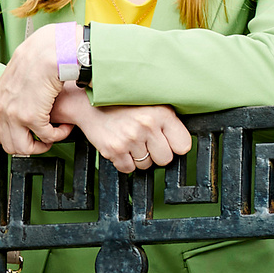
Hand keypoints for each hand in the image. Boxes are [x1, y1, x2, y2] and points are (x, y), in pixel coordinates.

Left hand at [0, 25, 75, 156]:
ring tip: (54, 134)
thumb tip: (24, 99)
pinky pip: (46, 137)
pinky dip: (58, 135)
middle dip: (29, 146)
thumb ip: (15, 91)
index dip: (13, 137)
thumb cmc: (39, 56)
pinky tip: (65, 126)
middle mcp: (1, 109)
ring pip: (24, 148)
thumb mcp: (17, 75)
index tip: (27, 134)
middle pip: (8, 145)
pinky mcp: (32, 117)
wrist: (50, 50)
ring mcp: (14, 114)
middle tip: (43, 139)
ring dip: (42, 145)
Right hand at [54, 88, 193, 174]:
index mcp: (161, 113)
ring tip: (131, 140)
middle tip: (146, 141)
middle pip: (165, 159)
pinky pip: (128, 169)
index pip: (183, 145)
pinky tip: (121, 146)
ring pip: (146, 165)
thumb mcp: (153, 103)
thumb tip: (183, 143)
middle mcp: (147, 126)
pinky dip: (125, 162)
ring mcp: (130, 139)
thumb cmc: (124, 104)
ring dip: (140, 157)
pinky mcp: (114, 150)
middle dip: (157, 153)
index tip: (168, 142)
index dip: (175, 146)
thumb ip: (169, 121)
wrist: (90, 103)